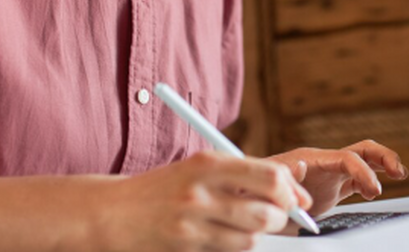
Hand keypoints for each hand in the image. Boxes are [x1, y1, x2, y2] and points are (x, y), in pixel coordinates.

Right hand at [94, 151, 312, 251]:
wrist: (111, 214)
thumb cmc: (162, 188)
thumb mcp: (197, 168)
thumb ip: (241, 173)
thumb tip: (291, 185)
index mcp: (208, 164)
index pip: (269, 177)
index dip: (291, 192)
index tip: (297, 199)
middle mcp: (200, 193)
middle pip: (266, 213)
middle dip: (279, 218)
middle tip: (274, 216)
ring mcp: (192, 225)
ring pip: (250, 239)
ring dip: (255, 235)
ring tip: (242, 226)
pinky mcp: (186, 249)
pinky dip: (233, 248)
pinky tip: (220, 238)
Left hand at [265, 140, 408, 217]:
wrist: (249, 196)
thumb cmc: (252, 187)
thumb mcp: (262, 183)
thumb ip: (279, 176)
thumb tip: (300, 166)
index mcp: (311, 159)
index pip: (344, 158)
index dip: (361, 171)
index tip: (371, 190)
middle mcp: (324, 161)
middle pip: (360, 150)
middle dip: (381, 157)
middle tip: (396, 173)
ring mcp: (330, 173)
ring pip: (363, 160)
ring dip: (382, 163)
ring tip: (400, 173)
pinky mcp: (332, 186)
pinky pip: (359, 178)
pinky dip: (373, 180)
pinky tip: (381, 188)